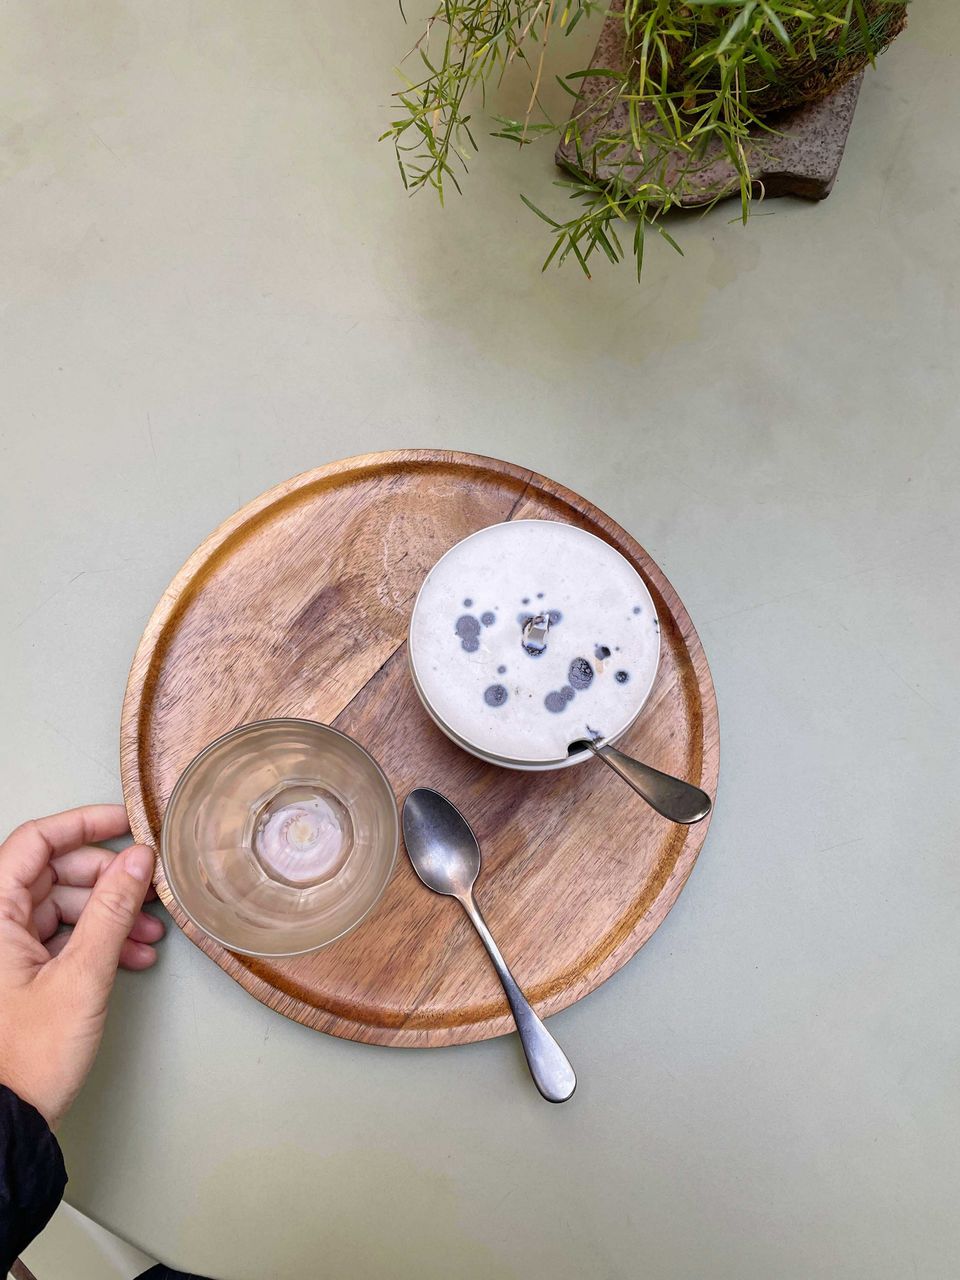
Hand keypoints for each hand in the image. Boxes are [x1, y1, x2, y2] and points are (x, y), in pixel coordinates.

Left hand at [0, 804, 164, 1128]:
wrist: (3, 1124)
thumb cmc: (25, 1060)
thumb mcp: (81, 977)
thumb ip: (112, 912)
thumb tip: (137, 860)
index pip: (34, 842)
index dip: (82, 825)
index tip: (125, 824)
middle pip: (53, 873)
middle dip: (106, 879)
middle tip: (147, 888)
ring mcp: (3, 951)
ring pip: (61, 906)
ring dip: (107, 915)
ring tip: (146, 934)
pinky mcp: (16, 974)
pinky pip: (59, 937)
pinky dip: (96, 941)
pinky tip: (129, 955)